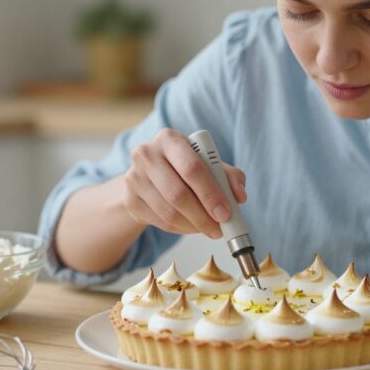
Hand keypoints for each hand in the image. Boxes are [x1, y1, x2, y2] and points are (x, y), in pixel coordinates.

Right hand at [119, 128, 246, 238]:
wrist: (148, 175)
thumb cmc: (184, 167)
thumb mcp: (208, 163)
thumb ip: (229, 176)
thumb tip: (240, 196)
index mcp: (169, 139)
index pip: (192, 168)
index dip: (211, 194)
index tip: (226, 213)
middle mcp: (147, 154)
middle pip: (178, 194)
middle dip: (203, 216)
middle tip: (219, 229)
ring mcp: (134, 177)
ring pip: (169, 212)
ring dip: (194, 226)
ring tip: (209, 229)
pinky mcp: (130, 200)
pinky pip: (160, 222)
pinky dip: (181, 229)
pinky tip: (192, 226)